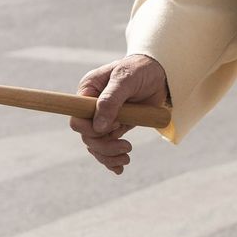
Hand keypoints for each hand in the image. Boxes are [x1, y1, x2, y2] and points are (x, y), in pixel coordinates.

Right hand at [70, 54, 167, 175]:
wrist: (160, 74)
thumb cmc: (140, 70)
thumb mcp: (126, 79)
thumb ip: (111, 100)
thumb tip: (98, 127)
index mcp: (88, 92)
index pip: (77, 118)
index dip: (89, 130)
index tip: (112, 129)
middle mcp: (92, 107)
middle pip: (87, 136)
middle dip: (104, 146)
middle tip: (126, 146)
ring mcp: (104, 119)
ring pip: (96, 145)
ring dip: (109, 156)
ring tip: (127, 156)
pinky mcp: (116, 128)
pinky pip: (107, 148)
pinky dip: (112, 160)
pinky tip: (120, 167)